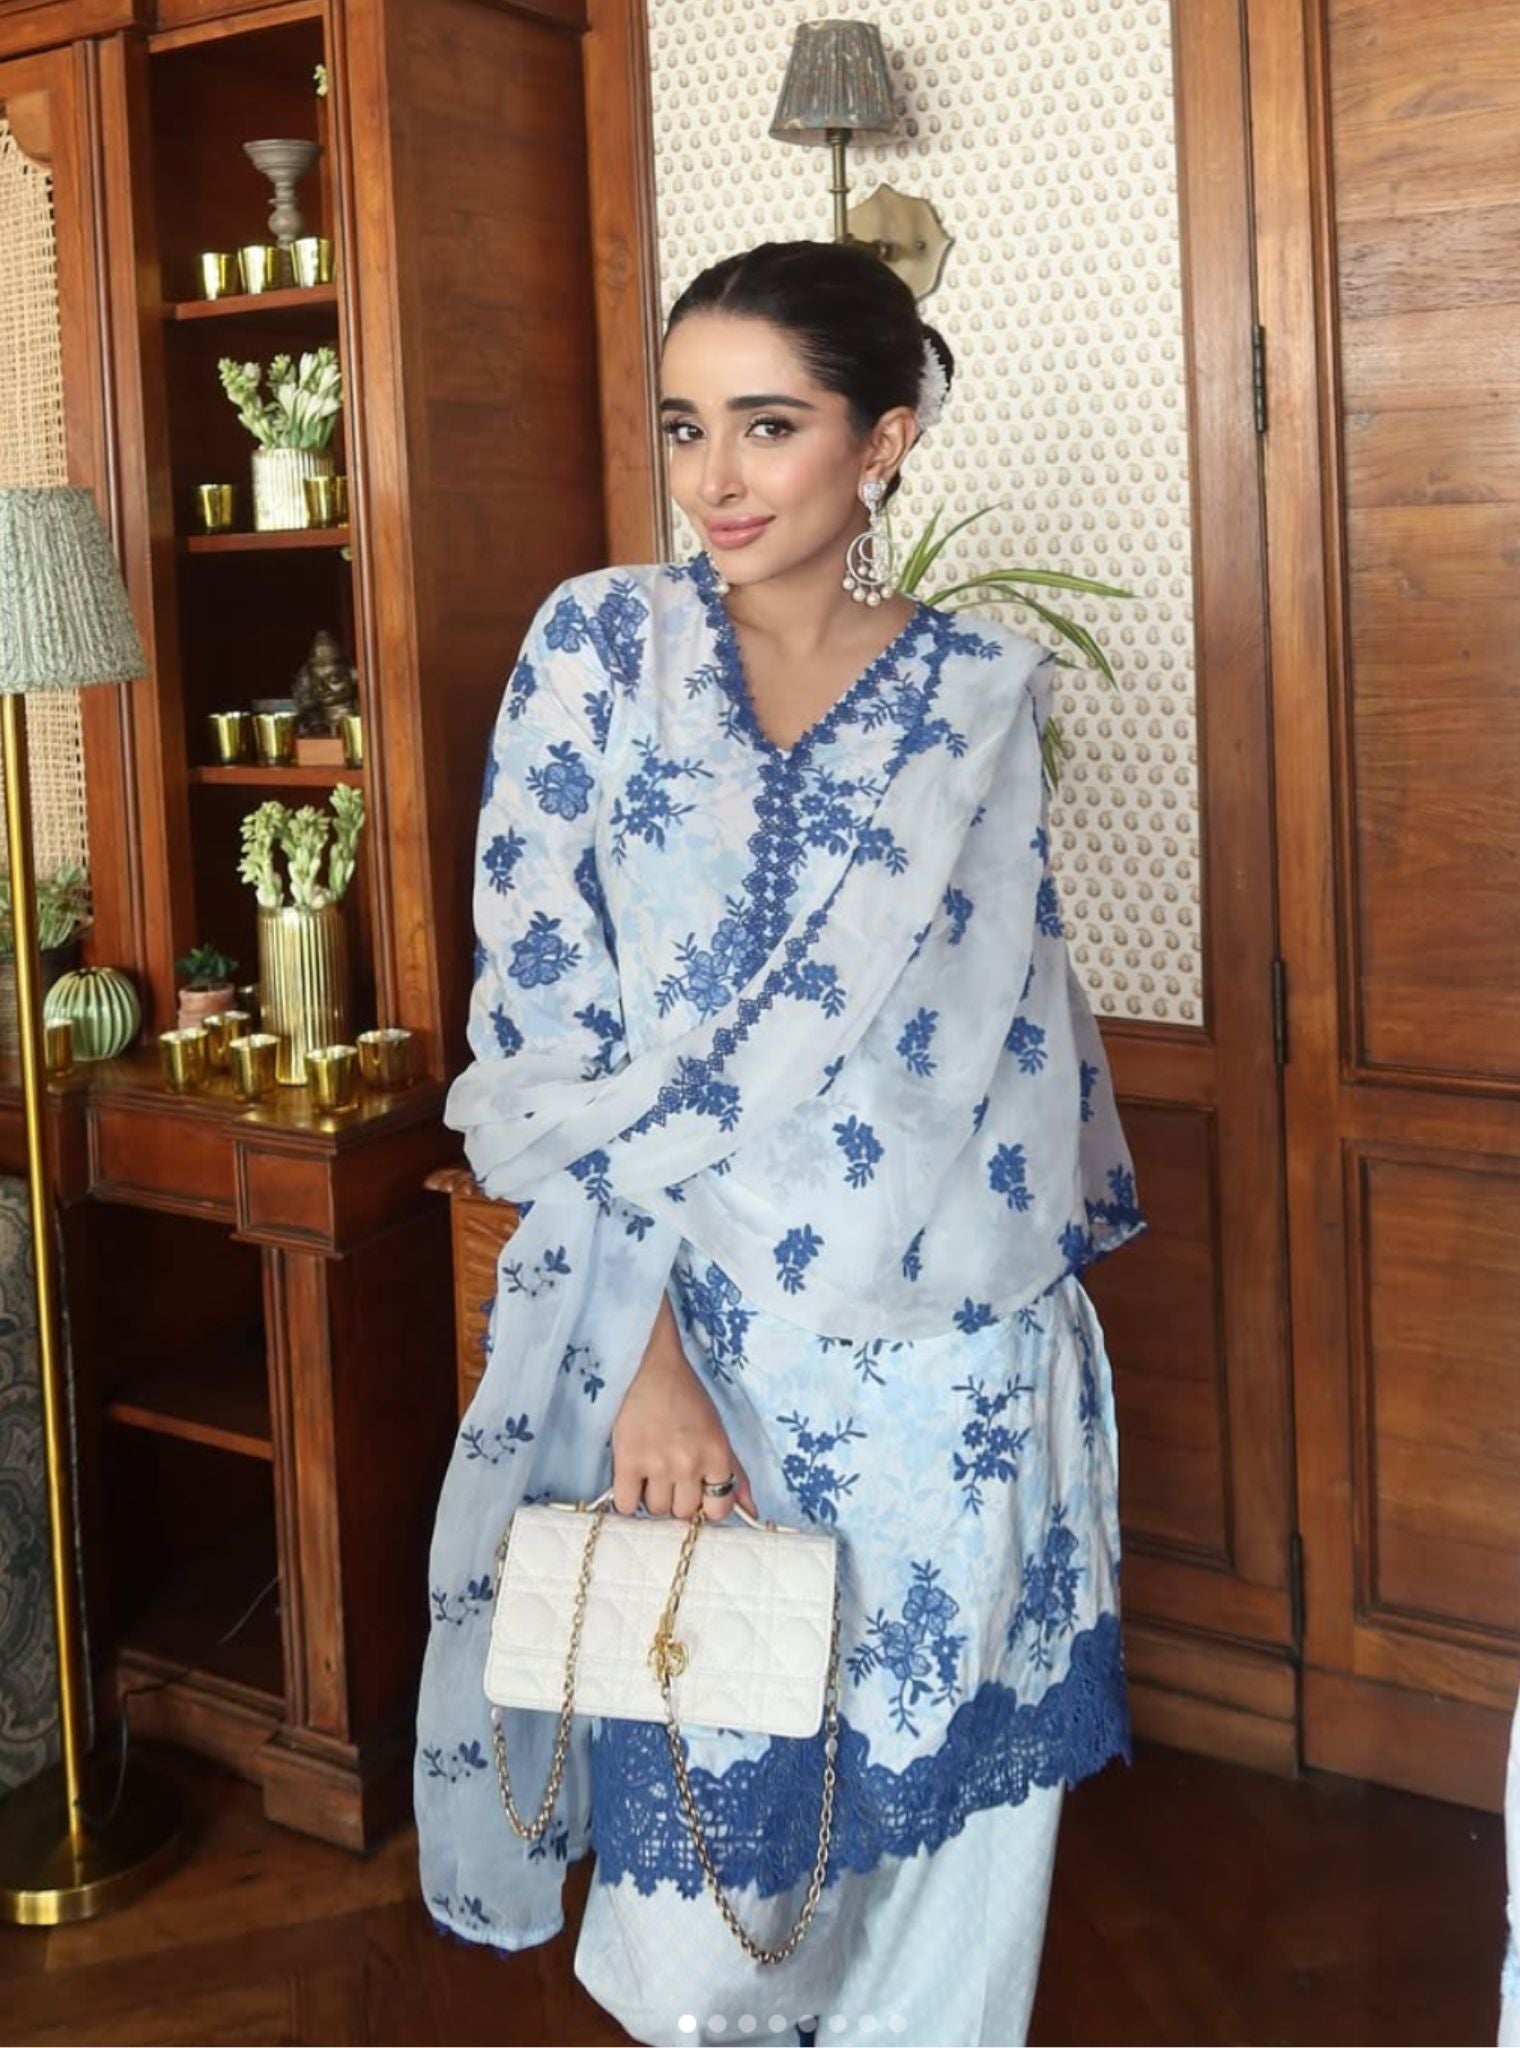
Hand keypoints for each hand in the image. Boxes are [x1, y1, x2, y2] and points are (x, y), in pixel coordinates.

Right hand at [610, 1300, 757, 1522]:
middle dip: (678, 1498)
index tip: (696, 1493)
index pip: (718, 1510)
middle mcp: (690, 1463)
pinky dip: (628, 1499)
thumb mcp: (720, 1433)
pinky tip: (632, 1480)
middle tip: (671, 1474)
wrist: (653, 1368)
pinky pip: (627, 1505)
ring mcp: (657, 1463)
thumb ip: (737, 1475)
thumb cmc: (688, 1400)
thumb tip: (751, 1513)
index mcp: (717, 1455)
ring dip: (653, 1496)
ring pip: (656, 1509)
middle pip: (684, 1512)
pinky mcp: (628, 1459)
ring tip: (651, 1471)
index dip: (706, 1505)